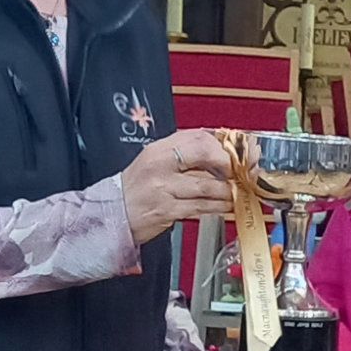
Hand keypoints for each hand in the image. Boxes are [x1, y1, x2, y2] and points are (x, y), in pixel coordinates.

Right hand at [122, 130, 232, 244]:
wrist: (113, 214)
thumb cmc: (137, 189)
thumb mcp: (155, 162)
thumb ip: (183, 155)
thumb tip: (217, 154)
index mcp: (159, 149)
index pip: (198, 137)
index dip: (220, 146)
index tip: (231, 156)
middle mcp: (161, 165)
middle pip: (204, 155)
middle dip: (227, 166)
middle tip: (237, 175)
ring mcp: (164, 188)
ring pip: (207, 185)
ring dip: (226, 191)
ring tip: (234, 194)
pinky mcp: (167, 210)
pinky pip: (200, 207)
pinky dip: (217, 207)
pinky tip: (224, 207)